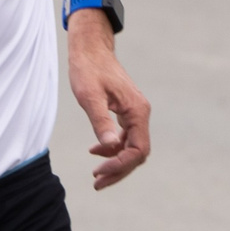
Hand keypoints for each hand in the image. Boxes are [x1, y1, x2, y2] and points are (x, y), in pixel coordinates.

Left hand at [67, 18, 151, 187]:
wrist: (91, 48)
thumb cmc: (88, 69)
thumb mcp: (90, 97)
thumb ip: (101, 122)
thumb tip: (109, 147)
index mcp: (137, 111)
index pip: (137, 150)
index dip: (120, 165)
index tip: (98, 171)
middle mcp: (141, 113)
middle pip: (138, 153)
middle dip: (119, 169)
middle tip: (97, 183)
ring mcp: (135, 112)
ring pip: (133, 147)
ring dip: (117, 162)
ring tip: (96, 174)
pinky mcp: (127, 111)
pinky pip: (127, 137)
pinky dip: (114, 148)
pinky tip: (96, 150)